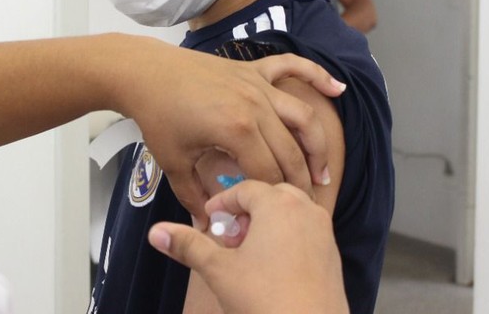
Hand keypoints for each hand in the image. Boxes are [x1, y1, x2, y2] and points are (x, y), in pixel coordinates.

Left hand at [109, 38, 344, 220]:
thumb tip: (208, 230)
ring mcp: (257, 84)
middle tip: (304, 205)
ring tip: (323, 172)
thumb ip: (196, 198)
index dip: (276, 200)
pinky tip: (338, 89)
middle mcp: (255, 106)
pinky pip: (293, 67)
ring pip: (302, 117)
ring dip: (317, 145)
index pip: (270, 174)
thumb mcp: (174, 164)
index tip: (279, 219)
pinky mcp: (254, 69)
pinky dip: (317, 75)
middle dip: (301, 182)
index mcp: (237, 131)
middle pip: (291, 152)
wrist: (145, 74)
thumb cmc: (157, 117)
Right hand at [148, 180, 348, 313]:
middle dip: (247, 212)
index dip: (222, 203)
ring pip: (290, 213)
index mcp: (278, 204)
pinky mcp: (333, 255)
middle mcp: (306, 210)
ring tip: (249, 254)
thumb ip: (188, 246)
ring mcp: (324, 232)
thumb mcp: (219, 271)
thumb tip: (155, 232)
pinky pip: (306, 232)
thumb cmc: (264, 299)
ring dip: (267, 224)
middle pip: (270, 196)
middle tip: (230, 238)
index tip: (210, 221)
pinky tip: (273, 269)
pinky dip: (287, 239)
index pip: (244, 189)